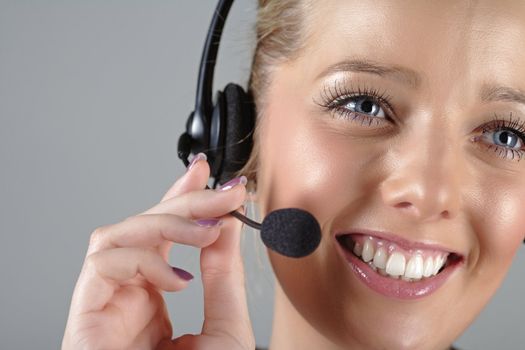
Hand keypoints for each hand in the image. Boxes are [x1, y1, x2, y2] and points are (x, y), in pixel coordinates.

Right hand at [62, 155, 254, 349]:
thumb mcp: (227, 325)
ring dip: (165, 223)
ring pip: (117, 235)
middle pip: (143, 226)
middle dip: (183, 200)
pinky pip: (101, 264)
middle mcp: (128, 296)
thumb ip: (225, 273)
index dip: (181, 197)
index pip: (165, 235)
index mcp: (157, 298)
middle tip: (222, 191)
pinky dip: (141, 260)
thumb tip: (227, 223)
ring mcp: (105, 305)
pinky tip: (175, 280)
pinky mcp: (83, 317)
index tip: (205, 172)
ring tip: (206, 231)